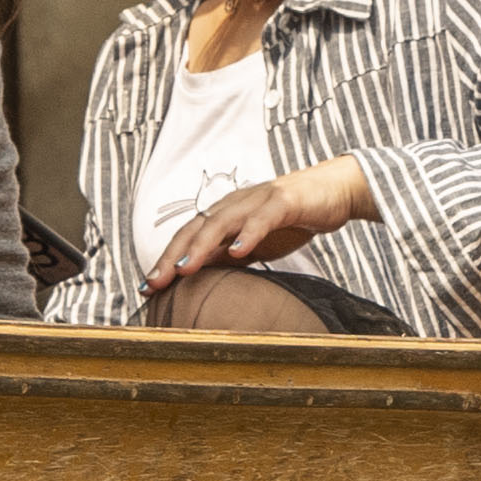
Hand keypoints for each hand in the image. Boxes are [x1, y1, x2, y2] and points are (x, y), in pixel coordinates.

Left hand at [144, 156, 375, 289]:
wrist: (333, 192)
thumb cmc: (291, 219)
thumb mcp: (252, 243)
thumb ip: (225, 254)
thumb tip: (195, 273)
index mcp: (224, 215)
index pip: (187, 238)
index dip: (166, 260)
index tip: (147, 288)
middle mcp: (234, 204)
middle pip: (195, 229)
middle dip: (172, 256)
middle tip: (154, 283)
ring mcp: (257, 201)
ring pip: (222, 222)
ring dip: (200, 246)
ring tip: (184, 269)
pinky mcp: (283, 201)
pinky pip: (261, 218)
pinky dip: (248, 234)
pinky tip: (238, 251)